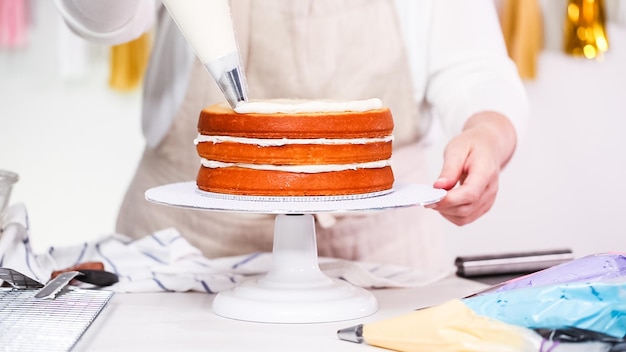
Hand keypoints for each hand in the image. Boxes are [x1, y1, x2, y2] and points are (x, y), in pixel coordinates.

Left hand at [425, 111, 516, 225]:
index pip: (470, 194)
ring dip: (446, 212)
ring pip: (465, 217)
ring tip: (436, 198)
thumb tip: (439, 187)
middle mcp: (490, 189)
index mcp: (486, 172)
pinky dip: (452, 214)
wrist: (487, 146)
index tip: (431, 197)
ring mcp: (488, 200)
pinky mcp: (483, 206)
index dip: (449, 199)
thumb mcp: (456, 149)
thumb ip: (449, 169)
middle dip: (443, 206)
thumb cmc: (472, 146)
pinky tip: (444, 203)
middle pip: (466, 209)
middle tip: (427, 197)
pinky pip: (466, 218)